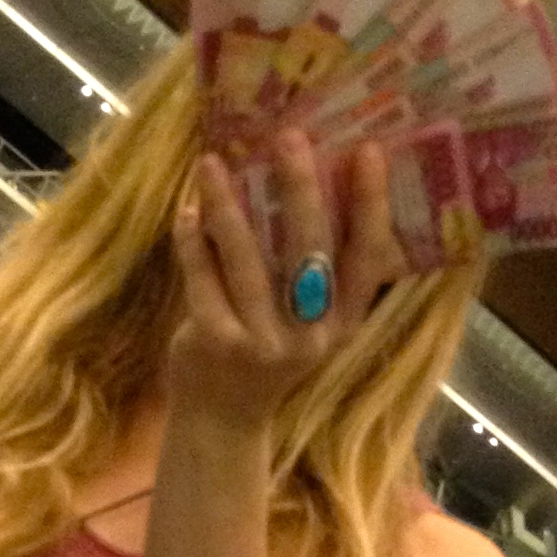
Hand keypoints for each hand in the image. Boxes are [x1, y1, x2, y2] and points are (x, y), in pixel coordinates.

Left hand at [169, 137, 406, 439]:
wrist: (222, 421)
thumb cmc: (267, 354)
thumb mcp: (306, 321)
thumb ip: (314, 268)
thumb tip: (312, 178)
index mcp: (342, 324)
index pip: (367, 259)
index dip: (370, 205)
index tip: (367, 151)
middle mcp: (309, 336)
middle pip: (308, 249)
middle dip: (298, 187)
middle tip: (288, 135)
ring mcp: (261, 341)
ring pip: (246, 257)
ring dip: (226, 204)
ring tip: (212, 162)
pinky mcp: (216, 343)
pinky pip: (202, 278)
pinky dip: (192, 240)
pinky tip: (187, 208)